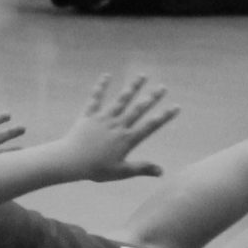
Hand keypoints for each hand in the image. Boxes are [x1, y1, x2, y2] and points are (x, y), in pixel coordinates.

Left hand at [57, 76, 177, 180]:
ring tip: (142, 75)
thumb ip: (142, 168)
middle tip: (163, 87)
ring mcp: (104, 118)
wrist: (71, 161)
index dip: (164, 116)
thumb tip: (162, 172)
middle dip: (152, 97)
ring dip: (132, 87)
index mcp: (127, 139)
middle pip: (138, 109)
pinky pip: (96, 98)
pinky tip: (107, 75)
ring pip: (121, 100)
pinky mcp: (90, 115)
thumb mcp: (121, 172)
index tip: (176, 106)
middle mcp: (118, 125)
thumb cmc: (96, 169)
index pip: (150, 125)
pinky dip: (101, 87)